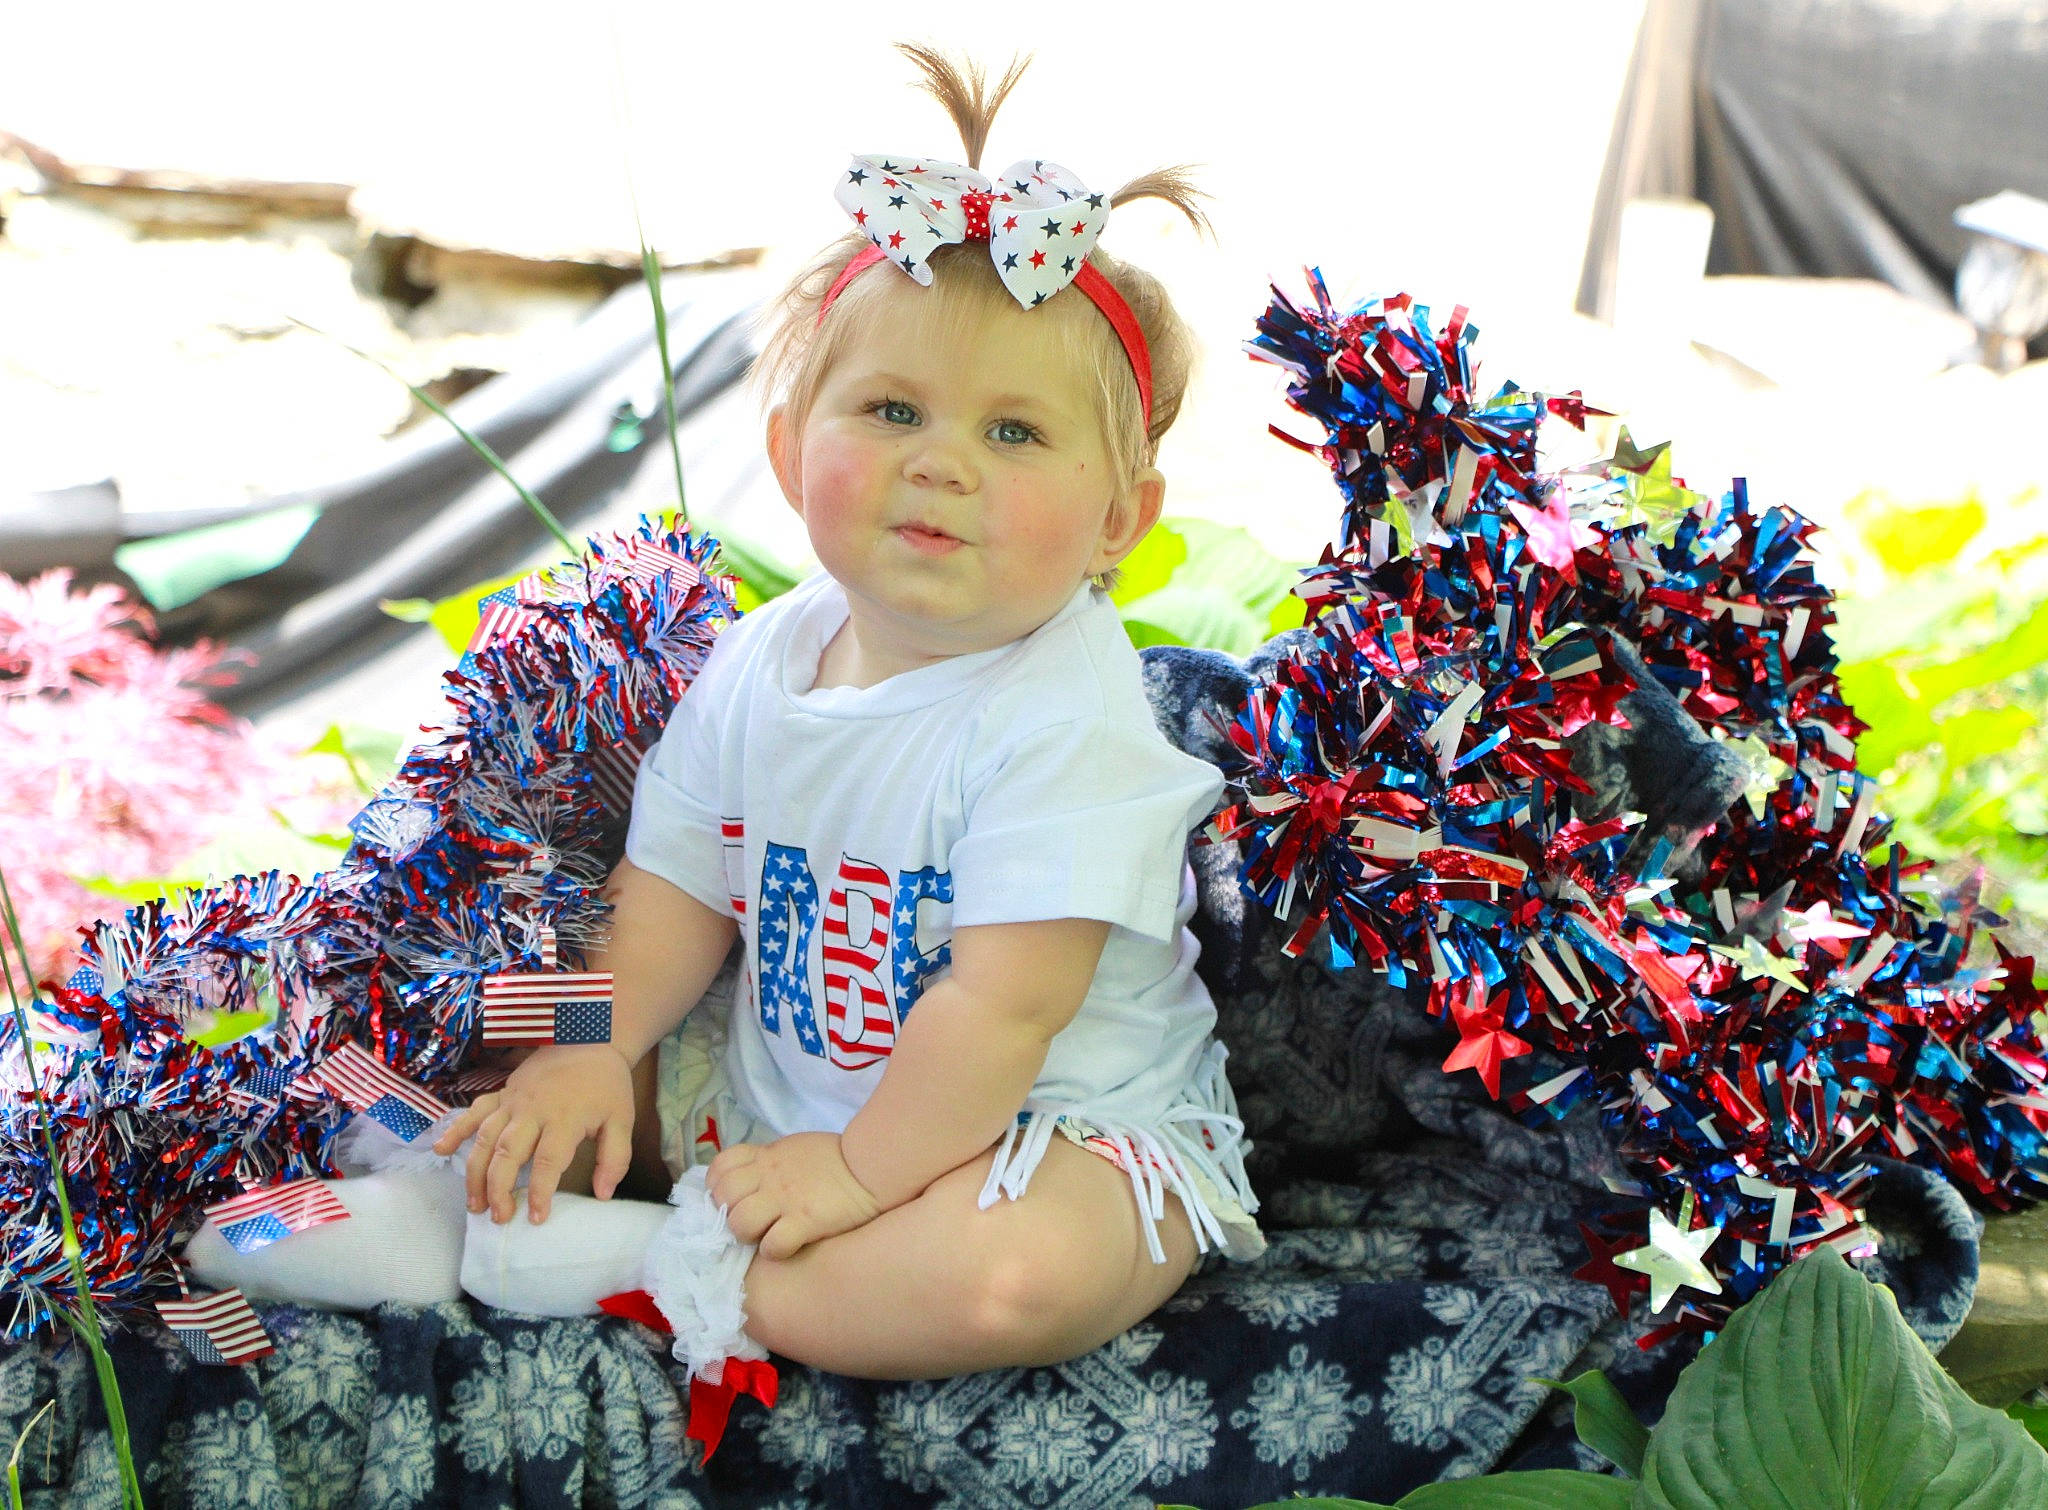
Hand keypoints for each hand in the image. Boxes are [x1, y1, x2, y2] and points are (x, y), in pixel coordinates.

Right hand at [432, 1043, 635, 1223]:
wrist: (589, 1038)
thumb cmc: (606, 1084)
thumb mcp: (622, 1119)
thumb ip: (615, 1158)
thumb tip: (603, 1194)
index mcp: (565, 1118)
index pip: (548, 1161)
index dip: (539, 1191)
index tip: (535, 1218)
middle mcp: (533, 1111)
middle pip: (508, 1153)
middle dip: (499, 1188)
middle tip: (498, 1217)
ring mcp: (513, 1101)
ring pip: (486, 1139)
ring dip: (476, 1172)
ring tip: (475, 1203)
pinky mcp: (502, 1093)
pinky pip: (474, 1112)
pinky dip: (456, 1130)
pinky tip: (441, 1150)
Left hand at [707, 1133, 882, 1259]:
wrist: (870, 1167)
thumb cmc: (834, 1159)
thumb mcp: (793, 1149)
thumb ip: (767, 1163)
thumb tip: (747, 1180)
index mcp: (766, 1156)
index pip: (721, 1166)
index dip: (718, 1186)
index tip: (730, 1198)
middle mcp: (769, 1176)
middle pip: (724, 1196)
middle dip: (728, 1213)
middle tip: (746, 1221)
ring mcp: (785, 1200)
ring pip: (740, 1223)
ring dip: (747, 1235)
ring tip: (763, 1236)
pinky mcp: (804, 1222)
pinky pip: (772, 1245)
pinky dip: (774, 1251)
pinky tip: (785, 1246)